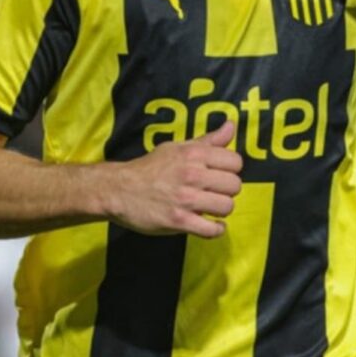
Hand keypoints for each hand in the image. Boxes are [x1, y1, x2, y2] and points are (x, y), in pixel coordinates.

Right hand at [106, 121, 242, 237]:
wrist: (119, 190)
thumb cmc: (151, 167)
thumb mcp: (177, 147)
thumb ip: (208, 140)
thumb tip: (231, 126)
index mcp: (194, 154)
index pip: (235, 162)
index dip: (230, 169)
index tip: (219, 174)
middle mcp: (192, 174)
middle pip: (235, 185)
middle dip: (227, 190)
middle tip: (214, 192)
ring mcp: (186, 199)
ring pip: (227, 207)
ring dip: (221, 210)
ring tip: (209, 208)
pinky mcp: (179, 221)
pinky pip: (212, 230)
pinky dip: (215, 230)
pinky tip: (210, 225)